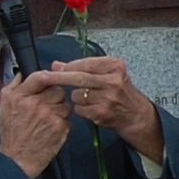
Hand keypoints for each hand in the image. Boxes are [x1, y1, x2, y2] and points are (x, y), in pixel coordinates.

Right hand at [0, 71, 70, 177]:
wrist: (17, 158)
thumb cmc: (11, 132)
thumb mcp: (4, 105)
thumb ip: (13, 86)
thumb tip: (22, 73)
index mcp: (20, 96)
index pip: (40, 76)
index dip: (48, 77)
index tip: (51, 80)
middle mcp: (35, 104)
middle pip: (58, 90)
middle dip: (55, 96)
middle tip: (47, 105)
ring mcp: (49, 116)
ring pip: (65, 104)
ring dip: (60, 110)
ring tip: (48, 119)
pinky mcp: (60, 127)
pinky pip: (68, 117)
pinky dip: (62, 122)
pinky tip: (51, 129)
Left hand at [40, 54, 164, 161]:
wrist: (135, 114)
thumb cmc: (120, 92)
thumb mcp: (107, 74)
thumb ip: (83, 68)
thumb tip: (56, 65)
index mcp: (115, 66)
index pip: (85, 63)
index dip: (67, 66)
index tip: (54, 68)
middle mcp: (113, 80)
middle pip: (78, 77)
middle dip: (58, 77)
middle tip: (43, 77)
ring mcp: (108, 97)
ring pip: (77, 95)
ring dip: (76, 97)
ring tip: (89, 98)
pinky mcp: (102, 112)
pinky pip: (80, 108)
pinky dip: (81, 109)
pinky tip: (91, 108)